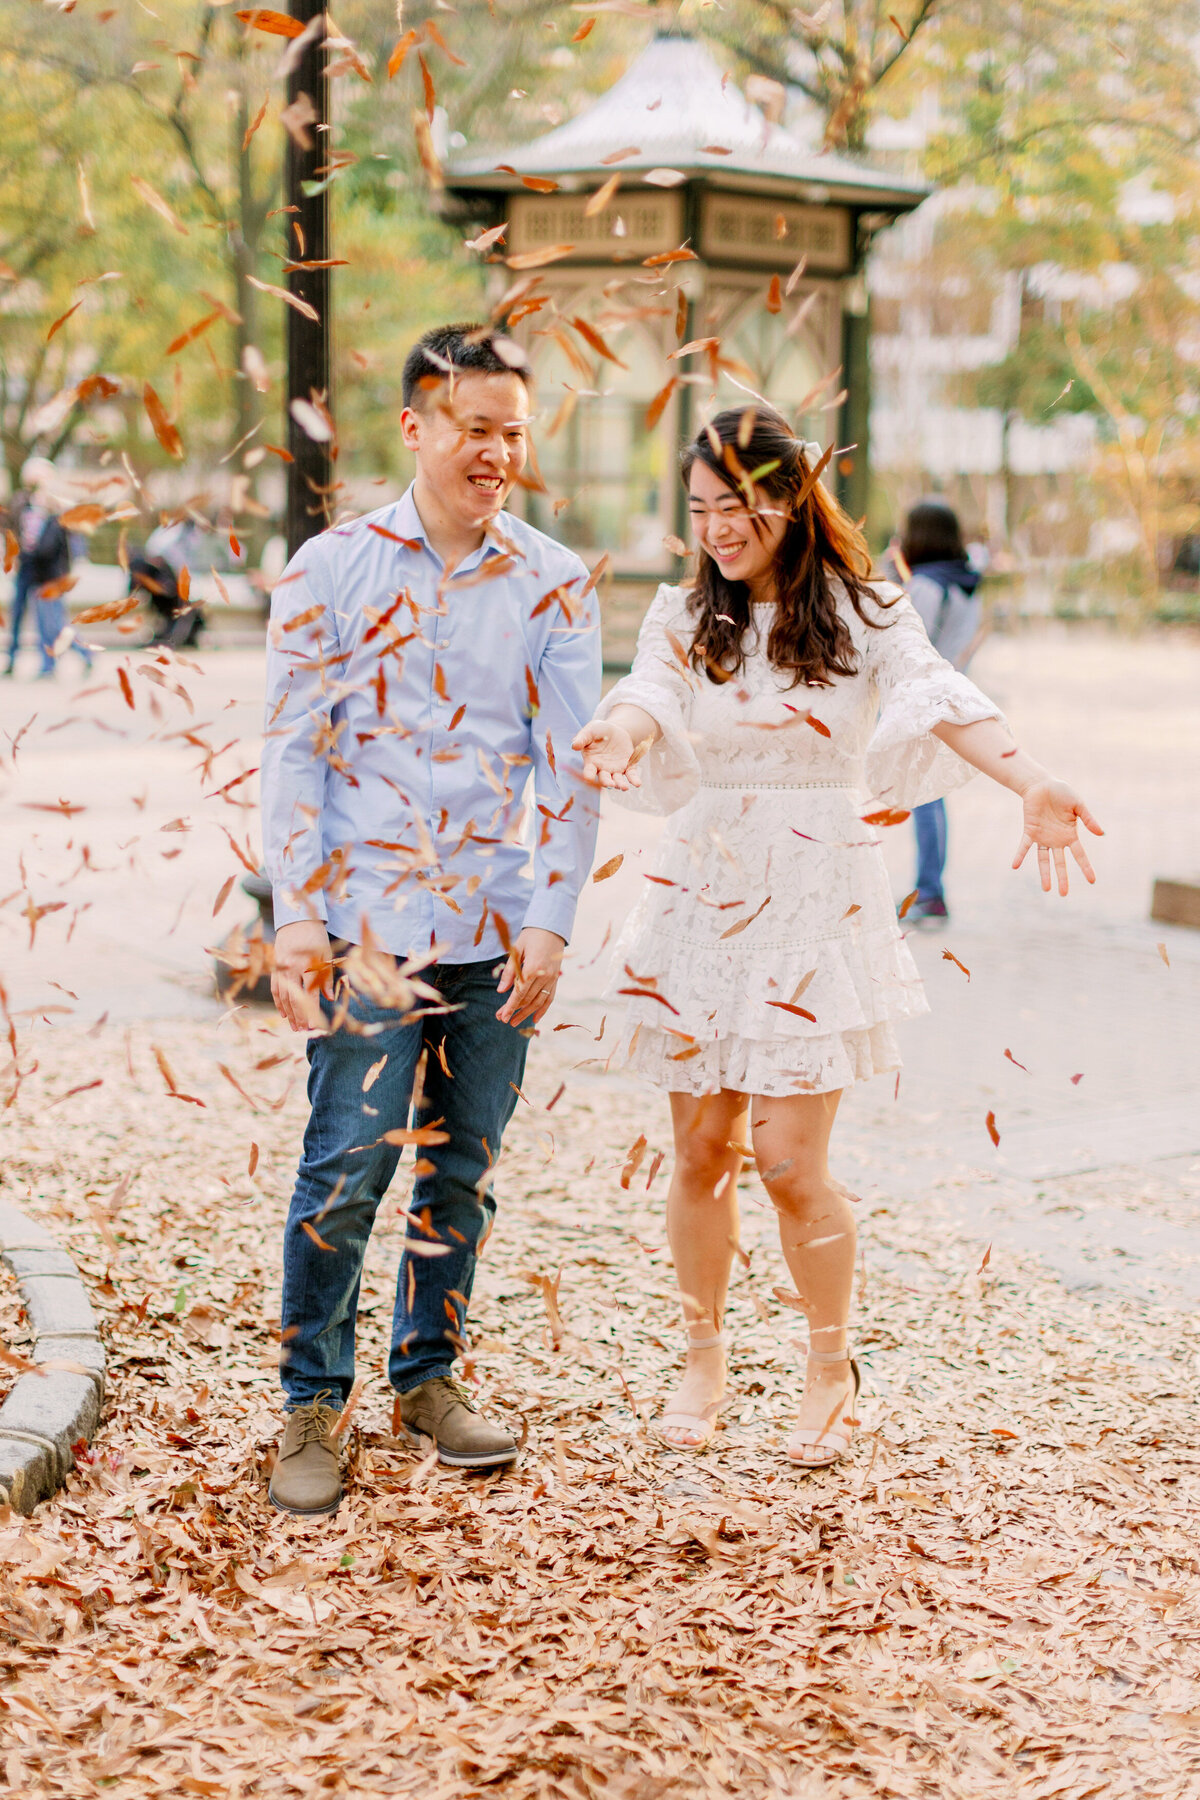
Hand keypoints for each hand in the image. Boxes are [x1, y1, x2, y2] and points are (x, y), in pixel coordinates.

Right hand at [271, 920, 332, 1030]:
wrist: (295, 920)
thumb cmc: (315, 937)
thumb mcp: (326, 955)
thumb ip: (326, 977)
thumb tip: (329, 999)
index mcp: (306, 965)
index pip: (309, 994)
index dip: (311, 1012)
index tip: (314, 1026)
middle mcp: (291, 969)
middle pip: (294, 998)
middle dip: (298, 1017)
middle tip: (303, 1031)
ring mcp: (281, 969)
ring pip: (283, 996)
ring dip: (288, 1013)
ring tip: (294, 1027)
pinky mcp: (275, 967)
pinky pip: (275, 989)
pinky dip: (279, 1002)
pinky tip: (283, 1014)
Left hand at [496, 927, 563, 1026]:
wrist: (552, 927)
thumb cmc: (531, 936)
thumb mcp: (516, 950)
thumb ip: (509, 971)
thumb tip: (501, 991)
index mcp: (532, 967)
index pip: (519, 993)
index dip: (510, 1006)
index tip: (502, 1017)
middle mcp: (544, 975)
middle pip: (528, 999)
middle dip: (514, 1011)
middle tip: (502, 1019)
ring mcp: (552, 978)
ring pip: (539, 1001)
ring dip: (526, 1013)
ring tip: (515, 1022)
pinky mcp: (556, 978)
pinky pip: (550, 997)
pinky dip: (543, 1009)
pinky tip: (535, 1019)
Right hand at [572, 718, 641, 789]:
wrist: (615, 730)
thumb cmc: (598, 731)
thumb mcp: (590, 730)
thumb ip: (582, 738)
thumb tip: (574, 745)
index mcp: (591, 762)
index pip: (588, 771)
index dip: (588, 775)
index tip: (588, 778)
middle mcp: (602, 769)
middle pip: (604, 779)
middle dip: (607, 782)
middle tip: (610, 784)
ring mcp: (615, 769)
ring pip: (617, 780)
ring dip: (620, 785)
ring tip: (624, 787)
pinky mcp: (627, 766)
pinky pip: (631, 774)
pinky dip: (634, 779)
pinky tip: (637, 784)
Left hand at [1013, 779, 1103, 893]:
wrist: (1042, 784)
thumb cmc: (1062, 793)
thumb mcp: (1078, 805)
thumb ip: (1088, 819)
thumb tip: (1101, 833)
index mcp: (1070, 835)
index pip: (1079, 855)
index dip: (1086, 867)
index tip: (1092, 881)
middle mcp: (1057, 840)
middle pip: (1060, 862)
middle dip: (1062, 878)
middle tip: (1063, 894)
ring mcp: (1043, 837)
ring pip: (1043, 859)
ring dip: (1044, 873)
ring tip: (1046, 889)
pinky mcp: (1030, 831)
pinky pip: (1024, 846)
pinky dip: (1020, 855)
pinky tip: (1015, 865)